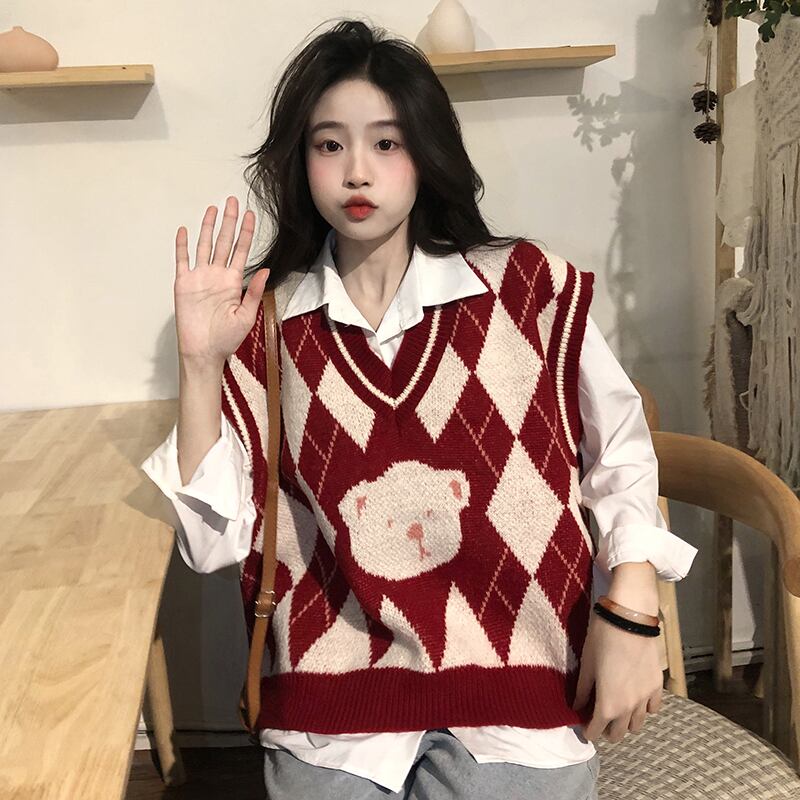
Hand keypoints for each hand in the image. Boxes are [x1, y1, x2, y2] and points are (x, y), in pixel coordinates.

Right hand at [174, 196, 269, 366]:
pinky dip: (183, 246)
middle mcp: (217, 275)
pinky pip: (182, 260)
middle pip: (223, 242)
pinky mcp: (183, 284)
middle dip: (229, 222)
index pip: (241, 251)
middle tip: (233, 201)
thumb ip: (254, 292)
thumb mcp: (246, 316)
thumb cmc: (226, 339)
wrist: (204, 352)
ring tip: (213, 208)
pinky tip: (185, 230)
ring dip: (208, 227)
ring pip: (204, 246)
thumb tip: (265, 270)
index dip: (247, 233)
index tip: (251, 215)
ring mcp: (199, 278)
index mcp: (233, 282)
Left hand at [571, 607, 662, 743]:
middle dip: (606, 730)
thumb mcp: (586, 665)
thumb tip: (577, 706)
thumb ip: (582, 690)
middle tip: (598, 717)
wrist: (629, 620)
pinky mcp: (657, 686)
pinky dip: (644, 709)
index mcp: (608, 705)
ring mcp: (646, 698)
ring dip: (625, 722)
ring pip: (637, 724)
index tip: (583, 725)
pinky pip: (652, 708)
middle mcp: (629, 708)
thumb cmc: (602, 640)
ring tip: (617, 709)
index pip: (596, 730)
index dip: (588, 731)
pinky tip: (635, 698)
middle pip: (619, 733)